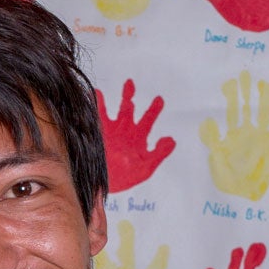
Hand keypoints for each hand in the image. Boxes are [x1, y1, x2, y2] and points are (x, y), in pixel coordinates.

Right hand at [97, 79, 175, 193]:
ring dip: (116, 98)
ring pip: (114, 109)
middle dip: (129, 95)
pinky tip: (97, 94)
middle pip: (129, 108)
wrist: (106, 184)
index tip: (159, 99)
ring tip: (117, 87)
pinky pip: (97, 116)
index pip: (148, 119)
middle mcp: (125, 130)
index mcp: (138, 137)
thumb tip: (171, 140)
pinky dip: (96, 104)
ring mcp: (112, 130)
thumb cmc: (127, 176)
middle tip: (130, 83)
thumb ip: (159, 153)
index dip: (154, 109)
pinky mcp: (99, 133)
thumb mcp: (146, 166)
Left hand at [200, 72, 268, 201]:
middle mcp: (248, 132)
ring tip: (267, 84)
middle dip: (249, 92)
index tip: (231, 81)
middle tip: (248, 73)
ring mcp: (263, 137)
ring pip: (265, 114)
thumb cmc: (228, 180)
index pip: (232, 111)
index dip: (232, 97)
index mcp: (233, 134)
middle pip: (249, 107)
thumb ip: (213, 140)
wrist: (245, 196)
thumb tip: (208, 120)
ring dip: (266, 100)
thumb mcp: (215, 160)